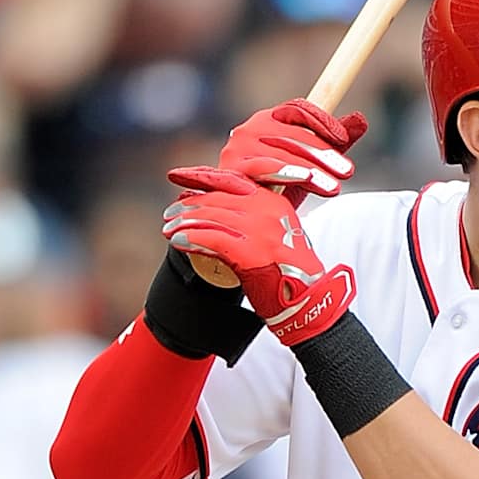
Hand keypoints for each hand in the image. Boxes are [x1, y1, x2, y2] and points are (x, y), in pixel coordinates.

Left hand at [164, 167, 355, 349]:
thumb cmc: (290, 274)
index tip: (179, 177)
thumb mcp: (278, 235)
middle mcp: (267, 210)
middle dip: (188, 206)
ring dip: (184, 223)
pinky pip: (210, 238)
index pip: (231, 180)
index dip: (201, 177)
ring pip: (210, 217)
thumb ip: (253, 219)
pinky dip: (190, 238)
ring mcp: (259, 230)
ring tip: (169, 228)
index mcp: (274, 201)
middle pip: (217, 199)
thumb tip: (216, 212)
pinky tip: (177, 241)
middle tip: (170, 213)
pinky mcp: (249, 251)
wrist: (309, 301)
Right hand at [220, 99, 366, 200]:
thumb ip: (334, 143)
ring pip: (281, 152)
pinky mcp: (232, 170)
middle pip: (293, 133)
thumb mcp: (311, 165)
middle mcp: (251, 129)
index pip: (298, 109)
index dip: (322, 121)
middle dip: (323, 153)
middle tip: (347, 171)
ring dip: (311, 168)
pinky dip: (287, 171)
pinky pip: (263, 168)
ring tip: (334, 186)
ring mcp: (239, 148)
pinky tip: (307, 178)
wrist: (249, 223)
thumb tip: (362, 119)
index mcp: (270, 120)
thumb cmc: (281, 189)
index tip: (344, 138)